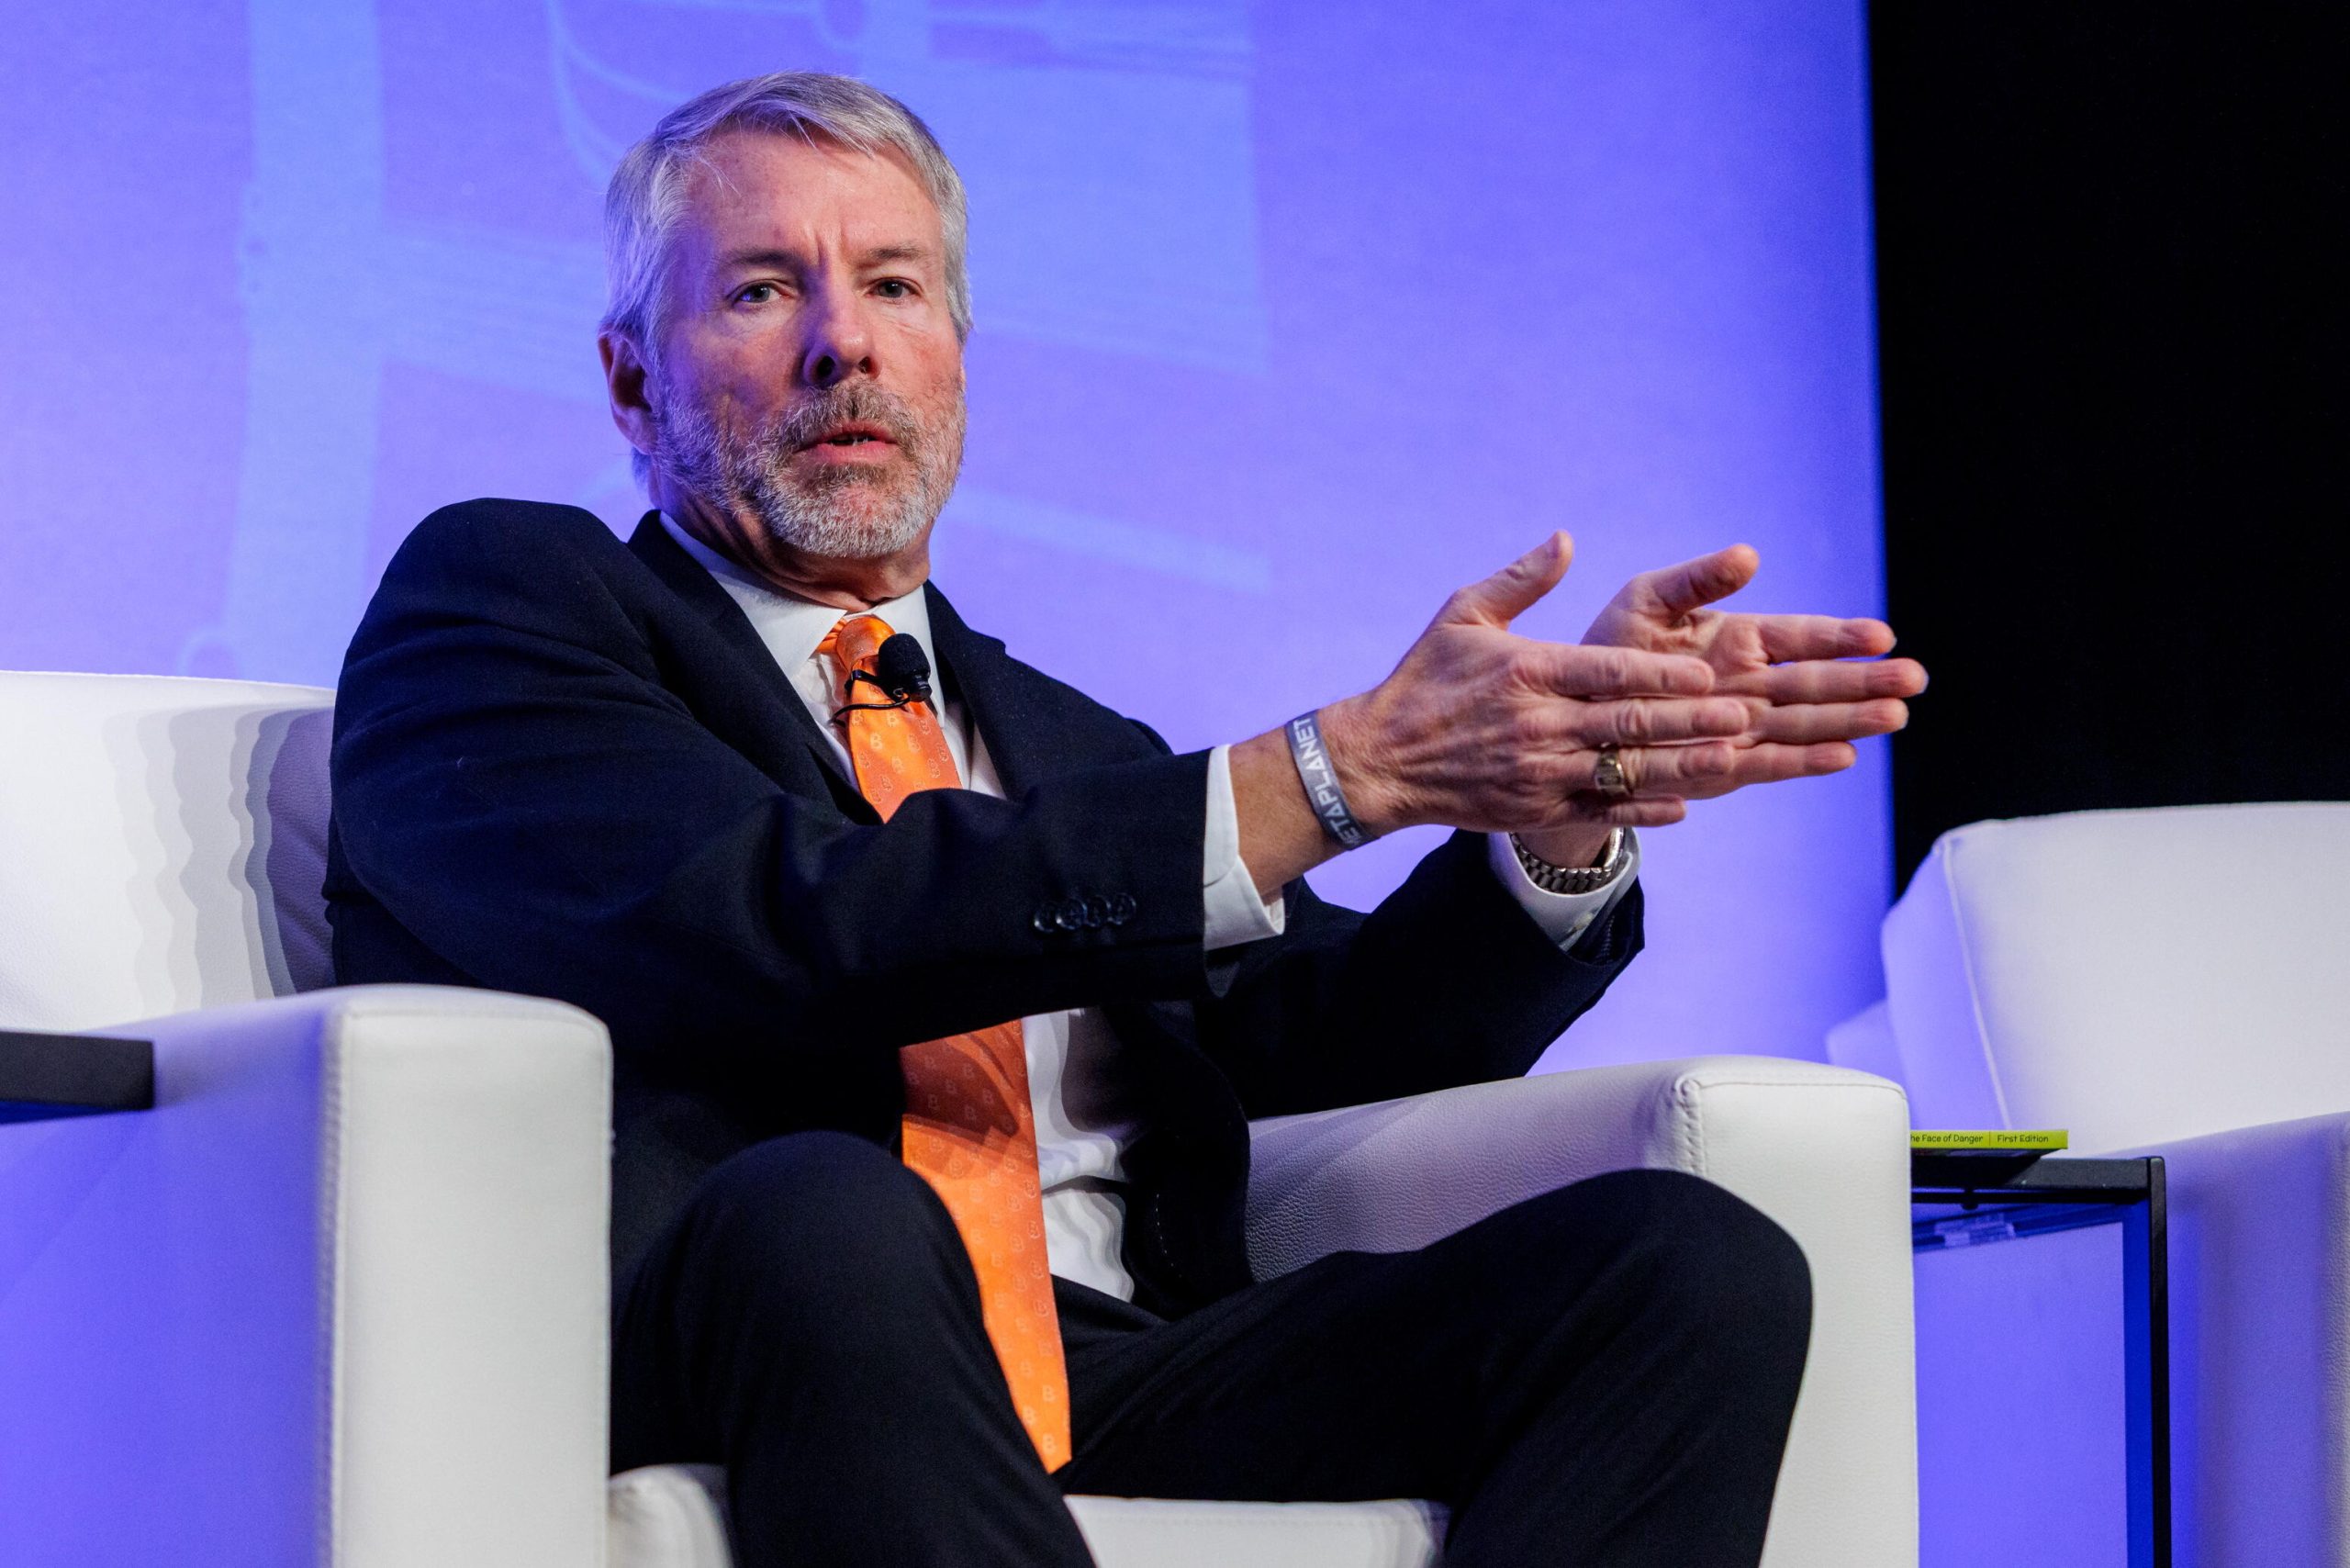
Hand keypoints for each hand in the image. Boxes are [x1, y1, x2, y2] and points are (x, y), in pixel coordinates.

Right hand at [1318, 533, 1749, 838]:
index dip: (1659, 673)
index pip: (1607, 671)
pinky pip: (1598, 809)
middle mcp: (1536, 723)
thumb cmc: (1424, 680)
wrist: (1379, 760)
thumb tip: (1565, 540)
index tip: (1704, 671)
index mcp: (1526, 671)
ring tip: (1730, 757)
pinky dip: (1642, 811)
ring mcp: (1537, 770)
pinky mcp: (1533, 807)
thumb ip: (1520, 580)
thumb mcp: (1463, 616)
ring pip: (1622, 770)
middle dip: (1689, 719)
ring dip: (1680, 765)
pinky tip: (1683, 805)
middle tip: (1742, 711)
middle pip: (1626, 722)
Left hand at [1578, 544, 1925, 801]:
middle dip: (1865, 682)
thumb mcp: (1648, 601)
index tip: (1881, 635)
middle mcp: (1748, 684)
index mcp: (1738, 638)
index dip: (1840, 636)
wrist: (1571, 715)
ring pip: (1805, 723)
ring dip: (1850, 721)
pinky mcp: (1722, 766)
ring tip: (1896, 717)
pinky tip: (1846, 756)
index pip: (1800, 636)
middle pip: (1816, 682)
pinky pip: (1770, 764)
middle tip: (1915, 679)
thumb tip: (1751, 555)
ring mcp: (1740, 727)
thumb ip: (1697, 581)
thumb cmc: (1610, 650)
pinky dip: (1804, 761)